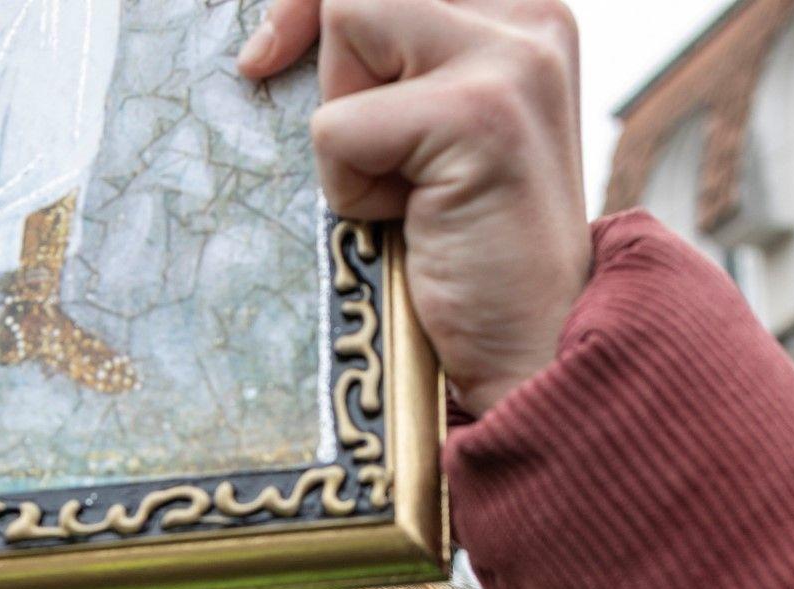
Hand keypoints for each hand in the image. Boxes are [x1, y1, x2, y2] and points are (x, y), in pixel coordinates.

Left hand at [239, 0, 589, 416]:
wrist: (529, 349)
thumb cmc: (463, 253)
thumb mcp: (425, 135)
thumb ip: (391, 67)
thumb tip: (273, 36)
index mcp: (522, 13)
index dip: (309, 4)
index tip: (263, 55)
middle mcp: (530, 19)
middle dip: (323, 58)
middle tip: (358, 151)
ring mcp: (513, 59)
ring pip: (348, 18)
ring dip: (343, 123)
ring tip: (400, 188)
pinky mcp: (480, 113)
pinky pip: (338, 122)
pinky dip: (348, 186)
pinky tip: (410, 222)